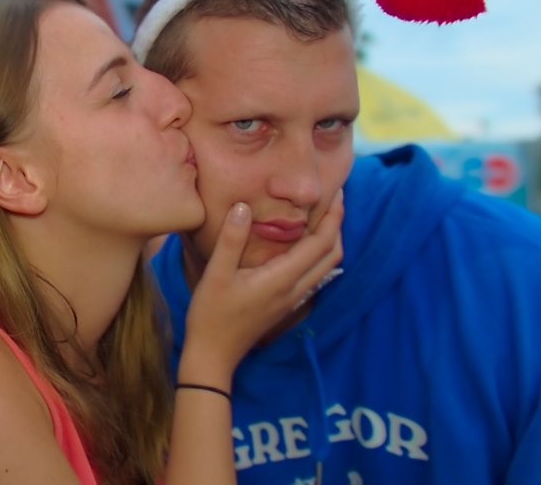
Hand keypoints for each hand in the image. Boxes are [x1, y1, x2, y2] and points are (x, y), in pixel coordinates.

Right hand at [177, 191, 343, 383]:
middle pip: (332, 255)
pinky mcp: (286, 304)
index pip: (321, 244)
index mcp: (282, 278)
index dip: (333, 217)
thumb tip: (242, 206)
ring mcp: (292, 299)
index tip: (337, 192)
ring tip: (323, 217)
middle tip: (334, 199)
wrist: (213, 355)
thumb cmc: (211, 315)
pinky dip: (319, 255)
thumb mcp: (216, 274)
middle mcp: (294, 289)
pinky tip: (305, 245)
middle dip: (337, 225)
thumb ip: (231, 240)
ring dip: (331, 240)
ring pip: (326, 267)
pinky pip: (314, 275)